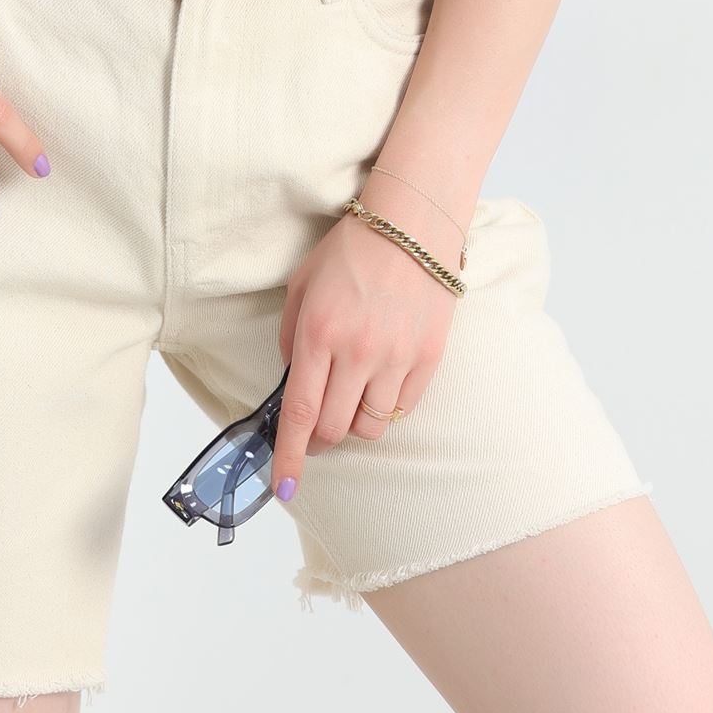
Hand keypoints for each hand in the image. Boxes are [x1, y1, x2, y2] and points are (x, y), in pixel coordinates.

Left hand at [269, 188, 462, 500]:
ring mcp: (396, 358)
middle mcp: (356, 352)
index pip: (299, 412)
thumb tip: (294, 381)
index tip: (285, 486)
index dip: (289, 456)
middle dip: (320, 437)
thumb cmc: (349, 251)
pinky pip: (401, 409)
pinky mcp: (428, 358)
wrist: (411, 225)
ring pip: (370, 426)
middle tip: (316, 423)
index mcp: (318, 333)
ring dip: (354, 422)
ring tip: (350, 393)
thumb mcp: (301, 285)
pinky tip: (379, 381)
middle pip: (335, 429)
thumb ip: (290, 336)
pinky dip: (385, 407)